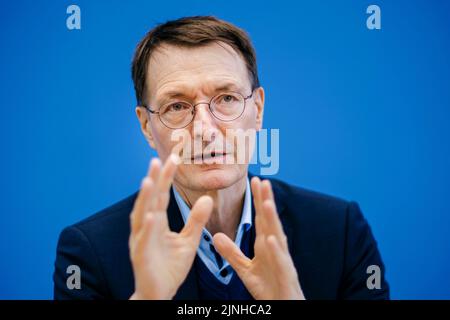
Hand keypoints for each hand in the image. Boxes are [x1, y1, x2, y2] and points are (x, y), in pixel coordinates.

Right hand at [129, 154, 212, 299]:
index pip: (162, 196)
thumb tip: (208, 198)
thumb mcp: (189, 240)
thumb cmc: (171, 267)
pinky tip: (151, 215)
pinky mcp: (141, 257)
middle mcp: (146, 228)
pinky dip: (147, 228)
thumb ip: (196, 220)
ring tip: (148, 180)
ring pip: (141, 216)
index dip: (166, 178)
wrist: (161, 293)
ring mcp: (141, 242)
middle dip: (153, 181)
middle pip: (150, 201)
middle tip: (157, 160)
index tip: (174, 158)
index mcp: (157, 223)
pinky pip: (144, 241)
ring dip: (144, 199)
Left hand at [213, 177, 304, 299]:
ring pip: (277, 236)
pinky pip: (280, 261)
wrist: (282, 306)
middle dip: (266, 200)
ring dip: (273, 219)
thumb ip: (232, 252)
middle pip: (270, 221)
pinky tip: (270, 238)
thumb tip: (216, 236)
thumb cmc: (268, 287)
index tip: (255, 180)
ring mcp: (282, 259)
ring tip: (267, 201)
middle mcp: (275, 247)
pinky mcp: (285, 274)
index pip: (261, 217)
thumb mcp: (245, 269)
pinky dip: (275, 249)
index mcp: (265, 244)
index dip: (258, 199)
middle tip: (262, 180)